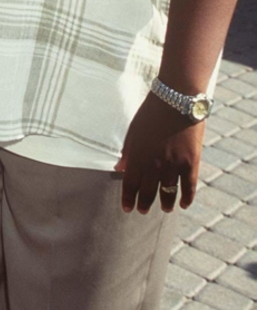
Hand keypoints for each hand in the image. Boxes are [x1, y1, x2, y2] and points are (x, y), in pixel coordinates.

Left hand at [116, 93, 204, 213]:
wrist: (176, 99)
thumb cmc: (151, 112)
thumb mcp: (133, 131)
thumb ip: (127, 152)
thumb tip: (119, 169)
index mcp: (137, 155)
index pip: (130, 185)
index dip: (128, 198)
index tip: (127, 208)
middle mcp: (154, 164)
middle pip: (148, 192)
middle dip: (144, 204)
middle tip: (142, 211)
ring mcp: (173, 164)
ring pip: (168, 193)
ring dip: (166, 204)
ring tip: (165, 208)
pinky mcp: (190, 162)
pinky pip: (188, 187)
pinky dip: (186, 198)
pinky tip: (183, 204)